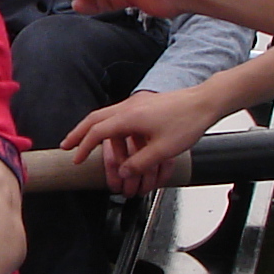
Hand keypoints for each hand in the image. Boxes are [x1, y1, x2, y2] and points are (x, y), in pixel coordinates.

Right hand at [64, 84, 220, 195]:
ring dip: (97, 131)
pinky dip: (114, 129)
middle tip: (68, 144)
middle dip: (79, 133)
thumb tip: (124, 172)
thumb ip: (139, 163)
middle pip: (95, 119)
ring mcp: (137, 104)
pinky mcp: (146, 105)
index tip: (75, 157)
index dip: (83, 146)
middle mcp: (129, 107)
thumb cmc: (187, 122)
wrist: (205, 102)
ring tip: (90, 145)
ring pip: (107, 117)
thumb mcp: (162, 150)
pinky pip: (122, 117)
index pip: (97, 132)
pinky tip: (116, 139)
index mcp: (129, 117)